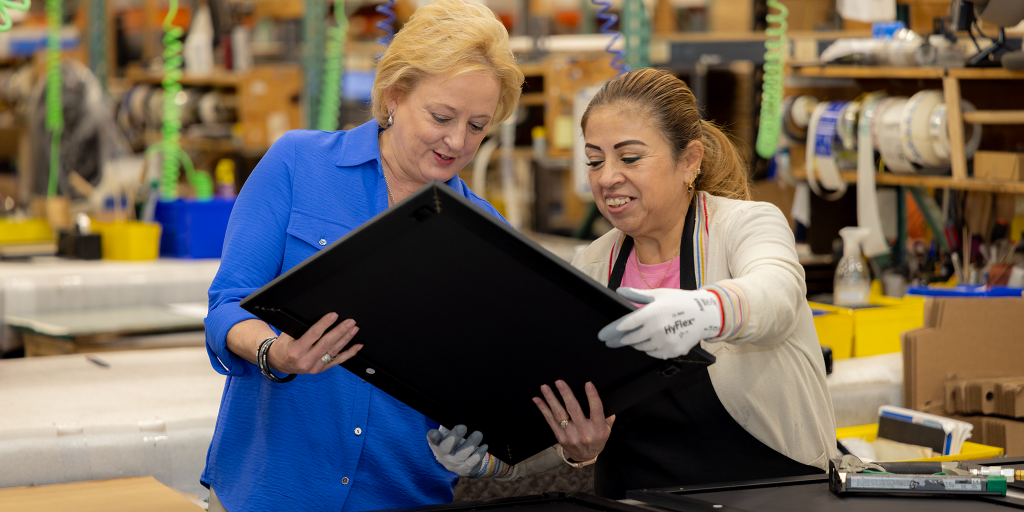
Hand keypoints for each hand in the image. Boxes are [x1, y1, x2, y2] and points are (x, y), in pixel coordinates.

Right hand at [268, 312, 362, 373]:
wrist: (279, 363)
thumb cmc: (284, 346)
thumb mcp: (288, 335)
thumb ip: (302, 328)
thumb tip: (319, 315)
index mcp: (296, 350)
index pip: (313, 335)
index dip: (325, 324)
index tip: (334, 315)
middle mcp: (306, 360)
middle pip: (327, 343)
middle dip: (340, 331)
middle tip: (350, 322)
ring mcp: (315, 367)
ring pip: (334, 351)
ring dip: (346, 339)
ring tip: (354, 329)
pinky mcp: (321, 369)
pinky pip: (338, 361)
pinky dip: (349, 353)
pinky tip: (357, 346)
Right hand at [426, 425, 487, 476]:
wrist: (458, 463)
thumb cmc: (453, 443)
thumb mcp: (448, 434)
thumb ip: (449, 425)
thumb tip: (457, 410)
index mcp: (437, 443)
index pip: (432, 439)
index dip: (432, 437)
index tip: (435, 433)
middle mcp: (443, 455)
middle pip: (446, 447)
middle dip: (454, 437)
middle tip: (462, 427)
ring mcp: (453, 464)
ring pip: (462, 454)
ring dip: (471, 443)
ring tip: (478, 434)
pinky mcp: (464, 469)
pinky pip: (472, 462)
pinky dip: (479, 453)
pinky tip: (484, 446)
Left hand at [533, 380, 614, 461]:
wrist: (585, 458)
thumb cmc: (597, 440)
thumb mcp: (607, 430)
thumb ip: (607, 416)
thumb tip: (608, 400)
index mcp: (598, 429)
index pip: (596, 410)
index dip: (592, 397)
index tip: (588, 384)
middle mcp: (584, 432)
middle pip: (574, 410)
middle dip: (566, 394)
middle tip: (559, 382)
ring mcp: (570, 435)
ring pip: (559, 414)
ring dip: (551, 399)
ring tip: (545, 387)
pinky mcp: (560, 437)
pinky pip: (550, 421)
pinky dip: (543, 409)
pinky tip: (538, 399)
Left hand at [598, 287, 721, 359]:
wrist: (704, 314)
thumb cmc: (679, 301)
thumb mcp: (658, 294)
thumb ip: (636, 295)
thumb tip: (619, 291)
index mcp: (651, 313)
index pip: (624, 325)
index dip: (610, 331)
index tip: (602, 336)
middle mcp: (657, 329)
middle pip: (630, 339)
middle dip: (619, 340)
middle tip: (612, 342)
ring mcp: (665, 342)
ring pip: (641, 347)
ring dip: (636, 343)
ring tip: (638, 336)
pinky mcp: (672, 351)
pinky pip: (653, 353)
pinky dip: (649, 348)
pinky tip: (653, 340)